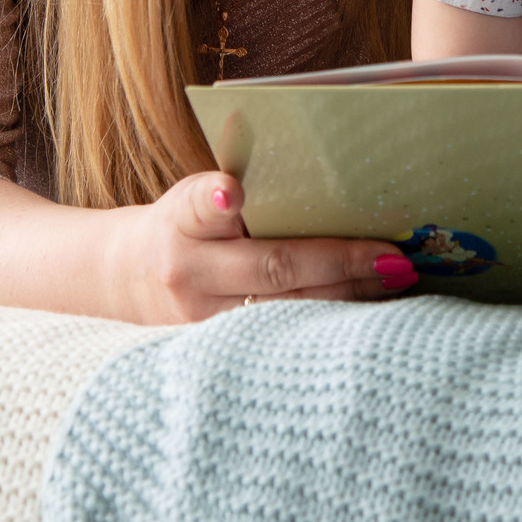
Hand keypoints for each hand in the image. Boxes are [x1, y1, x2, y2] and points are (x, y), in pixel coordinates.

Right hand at [108, 170, 418, 324]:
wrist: (124, 280)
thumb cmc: (181, 225)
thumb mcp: (191, 195)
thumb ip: (235, 189)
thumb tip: (313, 168)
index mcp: (181, 222)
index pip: (198, 206)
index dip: (215, 199)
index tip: (231, 190)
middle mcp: (188, 274)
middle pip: (270, 269)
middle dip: (339, 262)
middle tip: (394, 256)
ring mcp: (203, 321)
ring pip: (287, 312)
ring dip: (348, 298)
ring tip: (398, 281)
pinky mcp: (220, 353)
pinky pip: (286, 339)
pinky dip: (331, 324)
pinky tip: (372, 312)